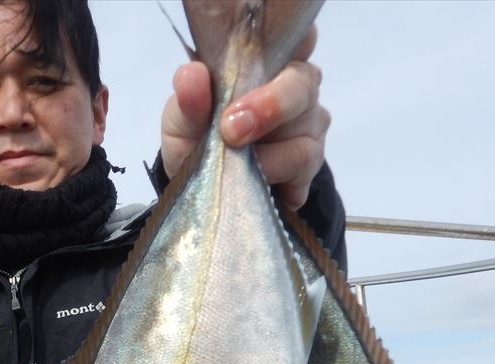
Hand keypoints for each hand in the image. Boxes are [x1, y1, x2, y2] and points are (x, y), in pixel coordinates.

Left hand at [160, 26, 328, 208]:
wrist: (205, 194)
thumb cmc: (197, 142)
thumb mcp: (181, 123)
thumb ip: (188, 100)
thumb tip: (192, 74)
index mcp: (265, 64)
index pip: (295, 38)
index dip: (298, 42)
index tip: (287, 51)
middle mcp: (296, 87)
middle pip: (303, 83)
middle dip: (270, 106)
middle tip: (232, 131)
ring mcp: (309, 125)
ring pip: (303, 132)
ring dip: (263, 155)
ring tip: (234, 164)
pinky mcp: (312, 164)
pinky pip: (302, 167)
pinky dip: (273, 176)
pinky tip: (257, 179)